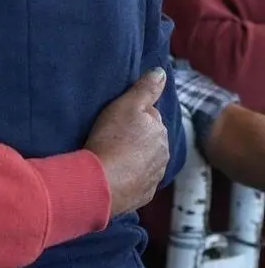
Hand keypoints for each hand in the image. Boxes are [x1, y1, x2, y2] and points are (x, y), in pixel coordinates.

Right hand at [85, 68, 170, 216]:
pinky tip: (114, 175)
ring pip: (146, 161)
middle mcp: (164, 154)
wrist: (103, 182)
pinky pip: (138, 181)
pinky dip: (130, 177)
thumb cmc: (111, 139)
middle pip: (150, 140)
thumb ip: (145, 89)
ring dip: (134, 158)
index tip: (116, 120)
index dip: (133, 117)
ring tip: (112, 158)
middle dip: (137, 138)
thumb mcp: (126, 106)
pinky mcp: (144, 194)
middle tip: (112, 138)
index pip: (151, 117)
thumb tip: (161, 72)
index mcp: (160, 131)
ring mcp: (155, 176)